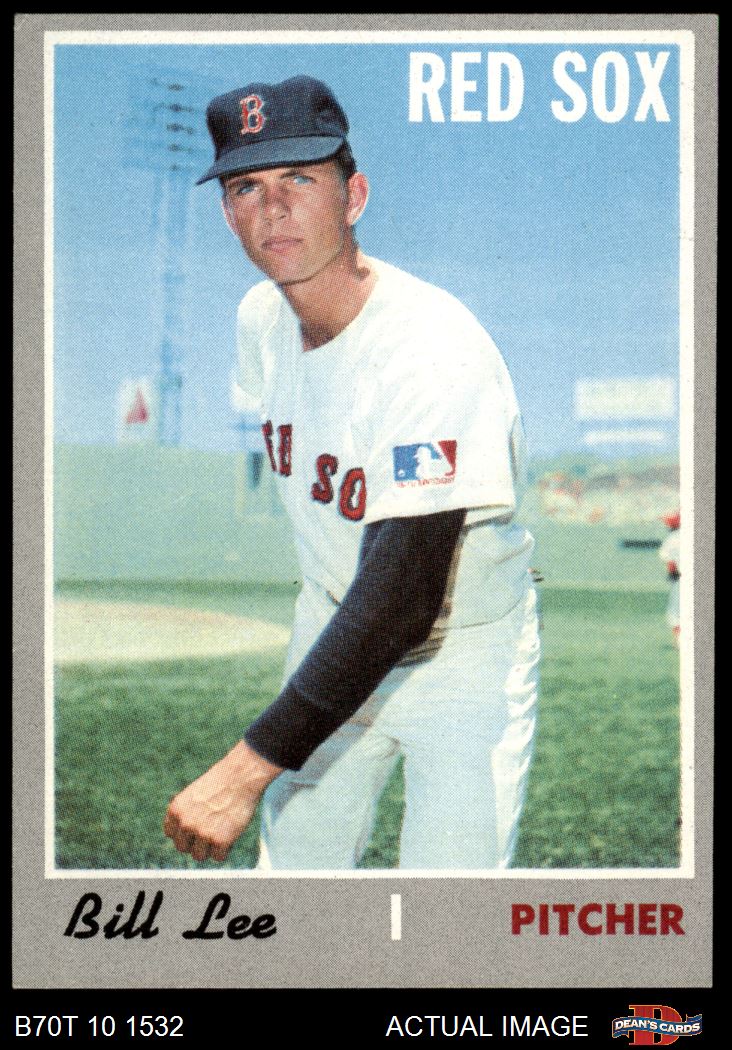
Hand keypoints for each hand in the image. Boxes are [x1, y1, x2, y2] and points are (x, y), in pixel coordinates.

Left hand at [164, 740, 282, 862]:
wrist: (242, 776)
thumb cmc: (221, 783)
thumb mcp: (194, 795)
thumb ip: (186, 815)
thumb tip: (186, 837)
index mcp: (176, 810)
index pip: (172, 835)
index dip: (186, 832)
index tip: (197, 826)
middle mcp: (185, 823)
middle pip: (184, 848)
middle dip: (196, 842)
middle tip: (212, 829)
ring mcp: (202, 833)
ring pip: (200, 856)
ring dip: (210, 848)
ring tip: (222, 830)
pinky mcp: (220, 841)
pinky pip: (218, 857)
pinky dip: (226, 849)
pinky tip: (231, 833)